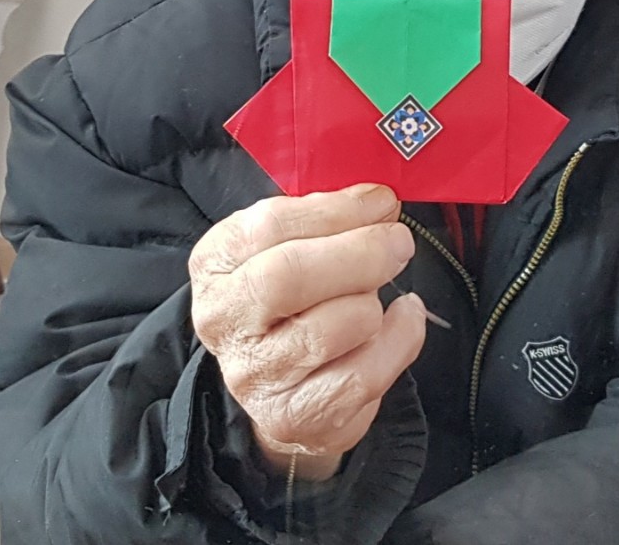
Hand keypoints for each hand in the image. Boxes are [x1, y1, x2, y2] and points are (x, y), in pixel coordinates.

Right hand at [190, 183, 426, 482]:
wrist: (282, 389)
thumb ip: (328, 220)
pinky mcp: (293, 416)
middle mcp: (224, 318)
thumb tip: (380, 205)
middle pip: (289, 275)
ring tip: (376, 297)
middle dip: (359, 253)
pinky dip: (399, 339)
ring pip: (335, 325)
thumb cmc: (294, 301)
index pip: (269, 226)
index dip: (336, 211)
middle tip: (399, 243)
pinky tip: (402, 320)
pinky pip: (365, 372)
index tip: (382, 202)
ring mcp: (254, 374)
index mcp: (217, 263)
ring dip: (373, 303)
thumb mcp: (292, 246)